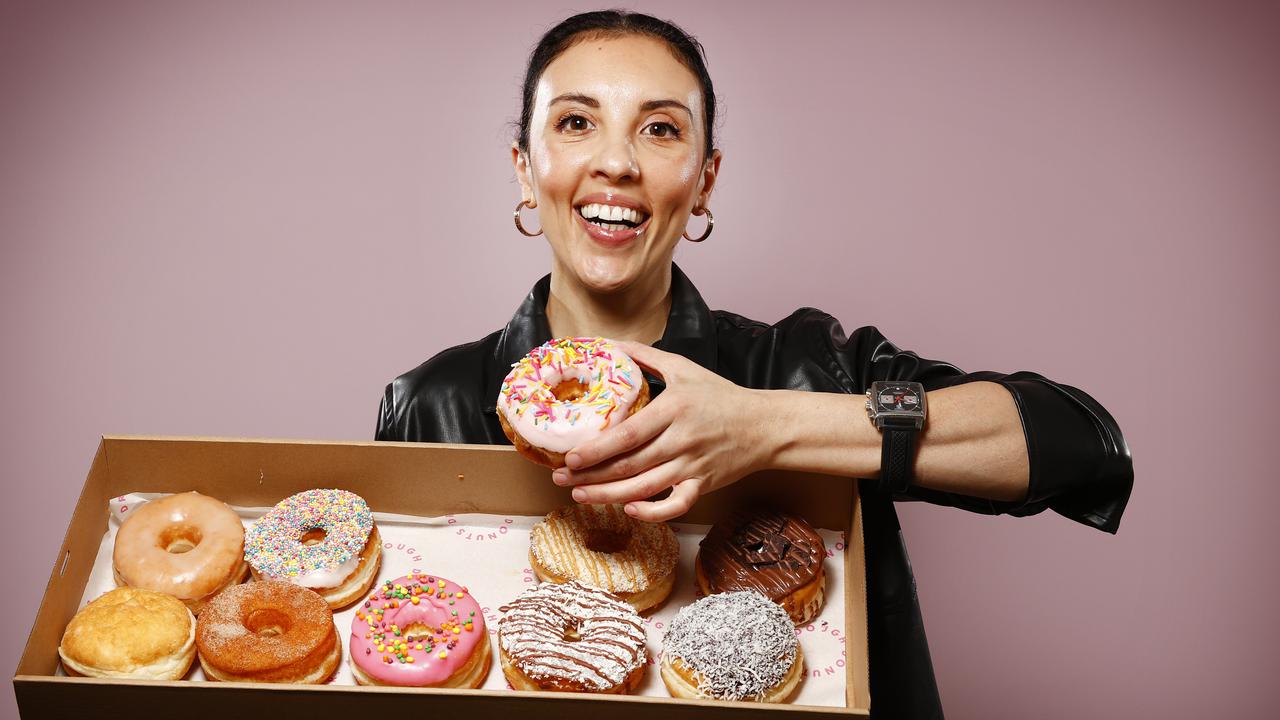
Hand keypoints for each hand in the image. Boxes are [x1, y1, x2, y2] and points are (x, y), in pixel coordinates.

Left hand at [551, 340, 772, 521]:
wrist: (764, 425)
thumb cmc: (721, 395)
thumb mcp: (684, 368)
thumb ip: (645, 356)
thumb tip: (608, 343)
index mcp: (674, 410)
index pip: (629, 435)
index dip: (598, 450)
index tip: (571, 456)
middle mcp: (682, 440)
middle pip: (630, 465)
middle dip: (592, 476)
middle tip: (563, 478)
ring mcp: (693, 466)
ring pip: (645, 488)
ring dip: (609, 496)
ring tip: (581, 495)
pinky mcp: (703, 485)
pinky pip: (676, 506)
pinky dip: (653, 512)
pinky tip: (629, 509)